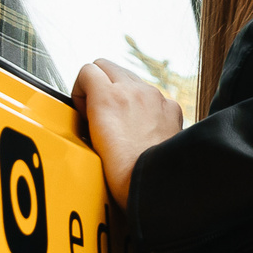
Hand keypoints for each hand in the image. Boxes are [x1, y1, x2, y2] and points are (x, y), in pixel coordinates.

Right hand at [72, 58, 183, 207]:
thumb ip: (90, 115)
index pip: (87, 70)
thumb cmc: (121, 173)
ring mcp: (155, 96)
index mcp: (108, 97)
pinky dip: (147, 107)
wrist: (154, 185)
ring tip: (122, 123)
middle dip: (100, 85)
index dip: (81, 90)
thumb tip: (90, 113)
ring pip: (132, 80)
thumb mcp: (91, 141)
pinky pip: (154, 96)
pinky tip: (144, 129)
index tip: (84, 110)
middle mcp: (133, 90)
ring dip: (124, 94)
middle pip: (108, 66)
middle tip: (99, 111)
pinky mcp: (171, 107)